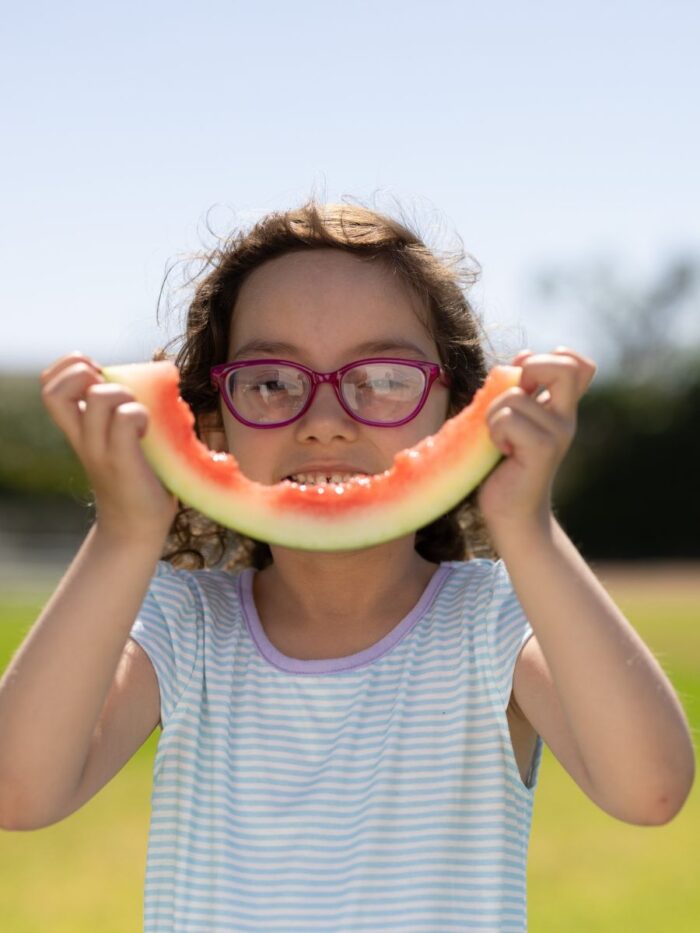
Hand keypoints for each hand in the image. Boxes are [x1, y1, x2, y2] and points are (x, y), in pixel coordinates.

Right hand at [40, 352, 177, 542]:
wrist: (137, 528)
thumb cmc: (137, 479)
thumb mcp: (120, 441)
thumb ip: (121, 414)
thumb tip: (153, 381)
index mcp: (78, 430)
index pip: (49, 387)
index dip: (68, 368)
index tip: (97, 375)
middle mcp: (82, 438)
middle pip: (54, 391)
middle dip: (82, 372)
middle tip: (110, 389)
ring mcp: (100, 450)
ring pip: (100, 397)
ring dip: (122, 394)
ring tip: (137, 412)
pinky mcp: (122, 462)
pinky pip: (125, 420)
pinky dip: (140, 415)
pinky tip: (149, 430)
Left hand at [477, 347, 596, 537]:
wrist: (511, 513)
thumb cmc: (504, 465)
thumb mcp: (513, 419)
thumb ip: (520, 390)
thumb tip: (523, 355)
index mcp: (561, 408)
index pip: (580, 365)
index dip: (552, 357)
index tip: (527, 377)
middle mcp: (566, 418)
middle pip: (564, 367)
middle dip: (530, 368)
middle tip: (515, 397)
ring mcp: (558, 433)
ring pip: (514, 396)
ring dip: (493, 414)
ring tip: (499, 440)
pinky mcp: (543, 450)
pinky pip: (508, 419)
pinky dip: (494, 431)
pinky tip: (501, 451)